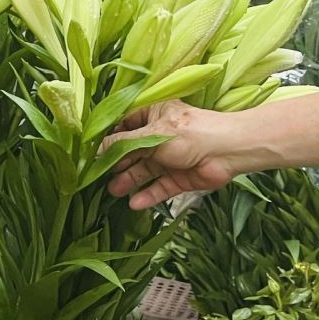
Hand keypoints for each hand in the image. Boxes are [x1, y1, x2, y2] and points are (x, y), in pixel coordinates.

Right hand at [104, 101, 236, 208]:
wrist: (228, 151)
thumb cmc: (190, 133)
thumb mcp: (151, 135)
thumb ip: (123, 143)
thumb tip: (97, 149)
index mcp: (154, 115)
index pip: (124, 125)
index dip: (109, 138)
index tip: (90, 152)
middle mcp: (160, 136)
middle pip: (132, 151)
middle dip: (116, 163)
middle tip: (97, 176)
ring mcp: (170, 158)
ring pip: (144, 171)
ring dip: (129, 181)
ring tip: (112, 191)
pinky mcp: (180, 178)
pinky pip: (160, 188)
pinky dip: (148, 196)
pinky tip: (134, 204)